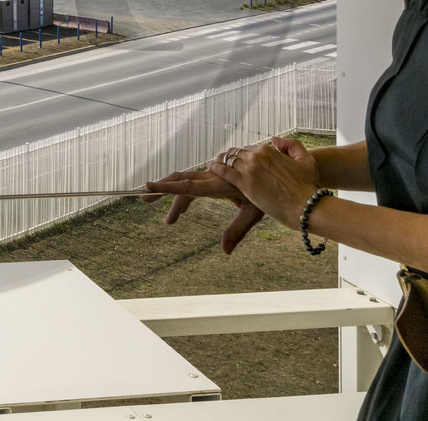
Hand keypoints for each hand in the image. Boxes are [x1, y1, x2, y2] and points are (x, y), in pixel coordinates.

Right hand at [143, 155, 266, 254]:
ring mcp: (216, 175)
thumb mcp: (254, 213)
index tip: (148, 186)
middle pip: (180, 180)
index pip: (186, 186)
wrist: (283, 175)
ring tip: (168, 218)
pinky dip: (186, 193)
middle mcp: (213, 177)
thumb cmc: (271, 194)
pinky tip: (184, 209)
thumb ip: (236, 231)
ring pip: (187, 181)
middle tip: (144, 198)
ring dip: (174, 196)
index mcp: (217, 185)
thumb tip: (224, 252)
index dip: (166, 187)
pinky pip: (198, 182)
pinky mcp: (220, 175)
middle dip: (162, 189)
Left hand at [210, 135, 321, 227]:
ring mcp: (249, 169)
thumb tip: (273, 139)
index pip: (250, 149)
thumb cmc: (308, 186)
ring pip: (228, 160)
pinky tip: (211, 168)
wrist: (305, 206)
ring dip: (221, 161)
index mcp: (269, 150)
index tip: (241, 163)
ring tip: (213, 165)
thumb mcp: (306, 160)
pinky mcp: (243, 183)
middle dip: (231, 158)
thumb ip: (290, 145)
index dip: (245, 156)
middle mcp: (257, 156)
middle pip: (237, 153)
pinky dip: (216, 168)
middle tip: (224, 164)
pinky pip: (224, 171)